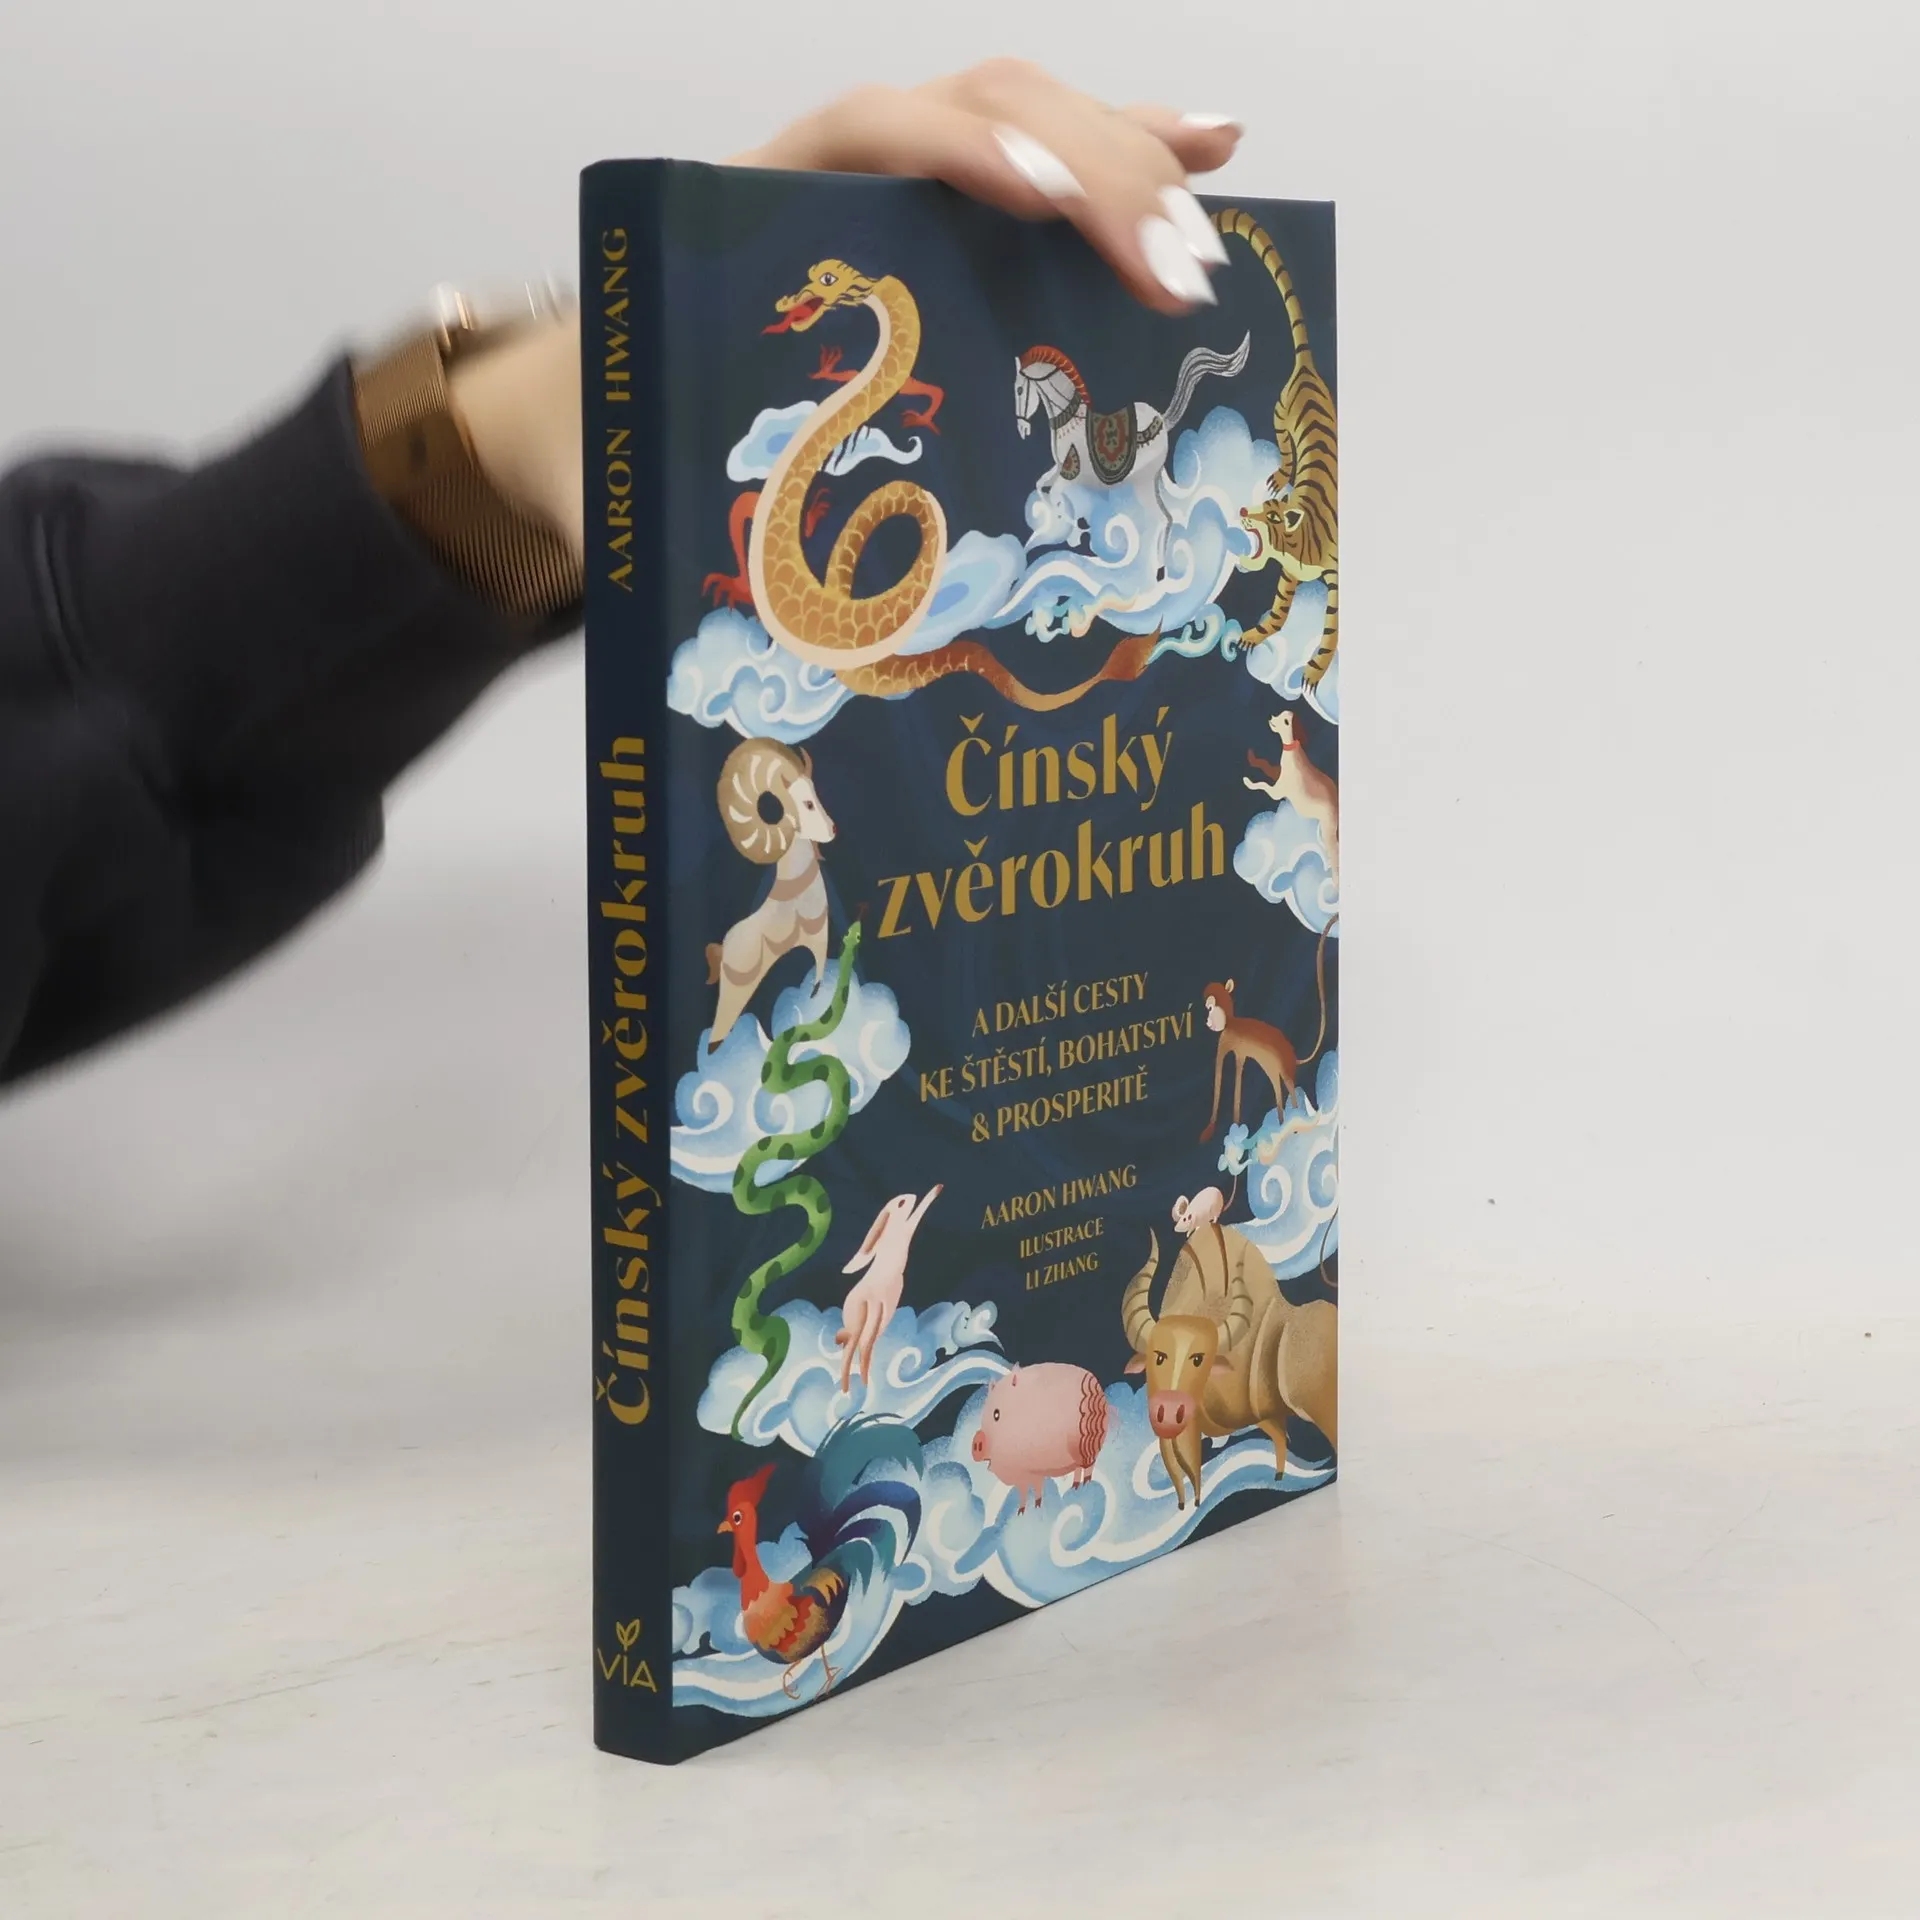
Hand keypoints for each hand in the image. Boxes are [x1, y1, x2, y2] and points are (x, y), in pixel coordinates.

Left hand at [452, 62, 1245, 564]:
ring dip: (1133, 167)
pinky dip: (1131, 156)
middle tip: (1174, 276)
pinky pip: (1048, 164)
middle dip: (1094, 175)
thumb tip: (696, 571)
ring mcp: (898, 188)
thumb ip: (664, 494)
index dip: (956, 153)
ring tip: (1206, 241)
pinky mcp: (939, 222)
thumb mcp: (631, 460)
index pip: (871, 131)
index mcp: (752, 206)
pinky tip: (1213, 156)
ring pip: (1031, 123)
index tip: (1037, 201)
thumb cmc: (620, 436)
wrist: (585, 405)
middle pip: (986, 110)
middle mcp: (836, 174)